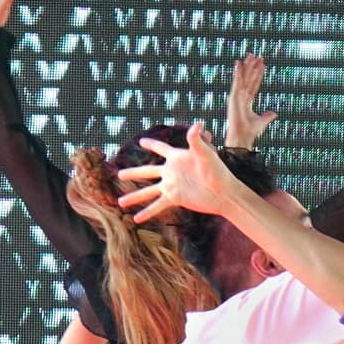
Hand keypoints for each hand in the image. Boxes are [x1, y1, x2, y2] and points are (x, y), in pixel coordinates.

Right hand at [116, 122, 235, 221]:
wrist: (225, 192)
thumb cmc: (218, 171)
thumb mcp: (206, 154)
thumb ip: (197, 140)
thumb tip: (198, 124)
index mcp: (176, 158)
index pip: (161, 148)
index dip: (151, 145)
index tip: (141, 142)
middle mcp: (171, 172)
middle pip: (147, 171)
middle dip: (133, 173)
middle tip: (119, 173)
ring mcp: (171, 186)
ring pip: (148, 191)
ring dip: (134, 196)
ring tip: (120, 202)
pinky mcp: (175, 198)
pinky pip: (157, 205)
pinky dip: (147, 212)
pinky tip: (136, 219)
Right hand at [225, 54, 277, 149]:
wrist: (243, 137)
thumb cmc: (250, 131)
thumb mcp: (262, 121)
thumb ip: (267, 116)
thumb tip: (274, 113)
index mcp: (248, 101)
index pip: (254, 84)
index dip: (258, 75)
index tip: (262, 65)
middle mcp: (242, 96)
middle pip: (249, 78)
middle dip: (253, 67)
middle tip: (256, 55)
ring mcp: (237, 96)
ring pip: (244, 78)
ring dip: (248, 67)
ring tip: (251, 55)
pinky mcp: (234, 97)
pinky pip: (236, 82)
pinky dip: (237, 73)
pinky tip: (239, 63)